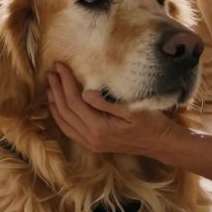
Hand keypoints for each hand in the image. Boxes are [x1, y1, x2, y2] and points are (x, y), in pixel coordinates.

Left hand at [46, 62, 181, 157]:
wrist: (161, 144)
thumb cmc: (151, 123)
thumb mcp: (132, 109)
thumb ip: (106, 103)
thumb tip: (85, 92)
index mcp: (100, 128)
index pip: (74, 101)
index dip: (65, 82)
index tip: (60, 66)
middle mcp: (92, 138)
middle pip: (65, 111)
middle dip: (56, 90)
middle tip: (51, 72)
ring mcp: (91, 144)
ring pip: (64, 123)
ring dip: (54, 103)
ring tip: (50, 86)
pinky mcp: (94, 145)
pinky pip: (69, 131)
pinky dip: (60, 118)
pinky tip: (57, 108)